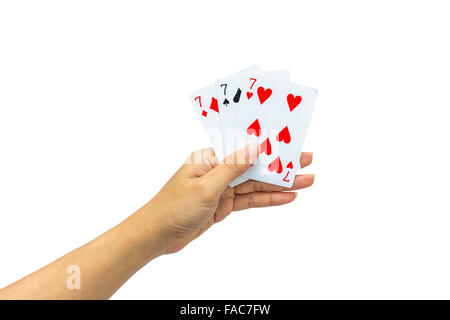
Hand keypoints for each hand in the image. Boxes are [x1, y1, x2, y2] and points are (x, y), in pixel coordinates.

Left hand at [145, 144, 314, 253]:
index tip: (291, 144)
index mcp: (209, 158)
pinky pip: (249, 200)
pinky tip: (285, 197)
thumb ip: (232, 167)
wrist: (156, 236)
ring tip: (305, 182)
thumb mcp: (205, 187)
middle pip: (254, 166)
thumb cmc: (172, 208)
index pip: (245, 149)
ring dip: (279, 184)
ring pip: (255, 184)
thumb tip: (255, 146)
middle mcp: (217, 170)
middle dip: (280, 166)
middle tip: (307, 162)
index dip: (269, 147)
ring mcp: (222, 188)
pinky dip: (267, 199)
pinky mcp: (223, 205)